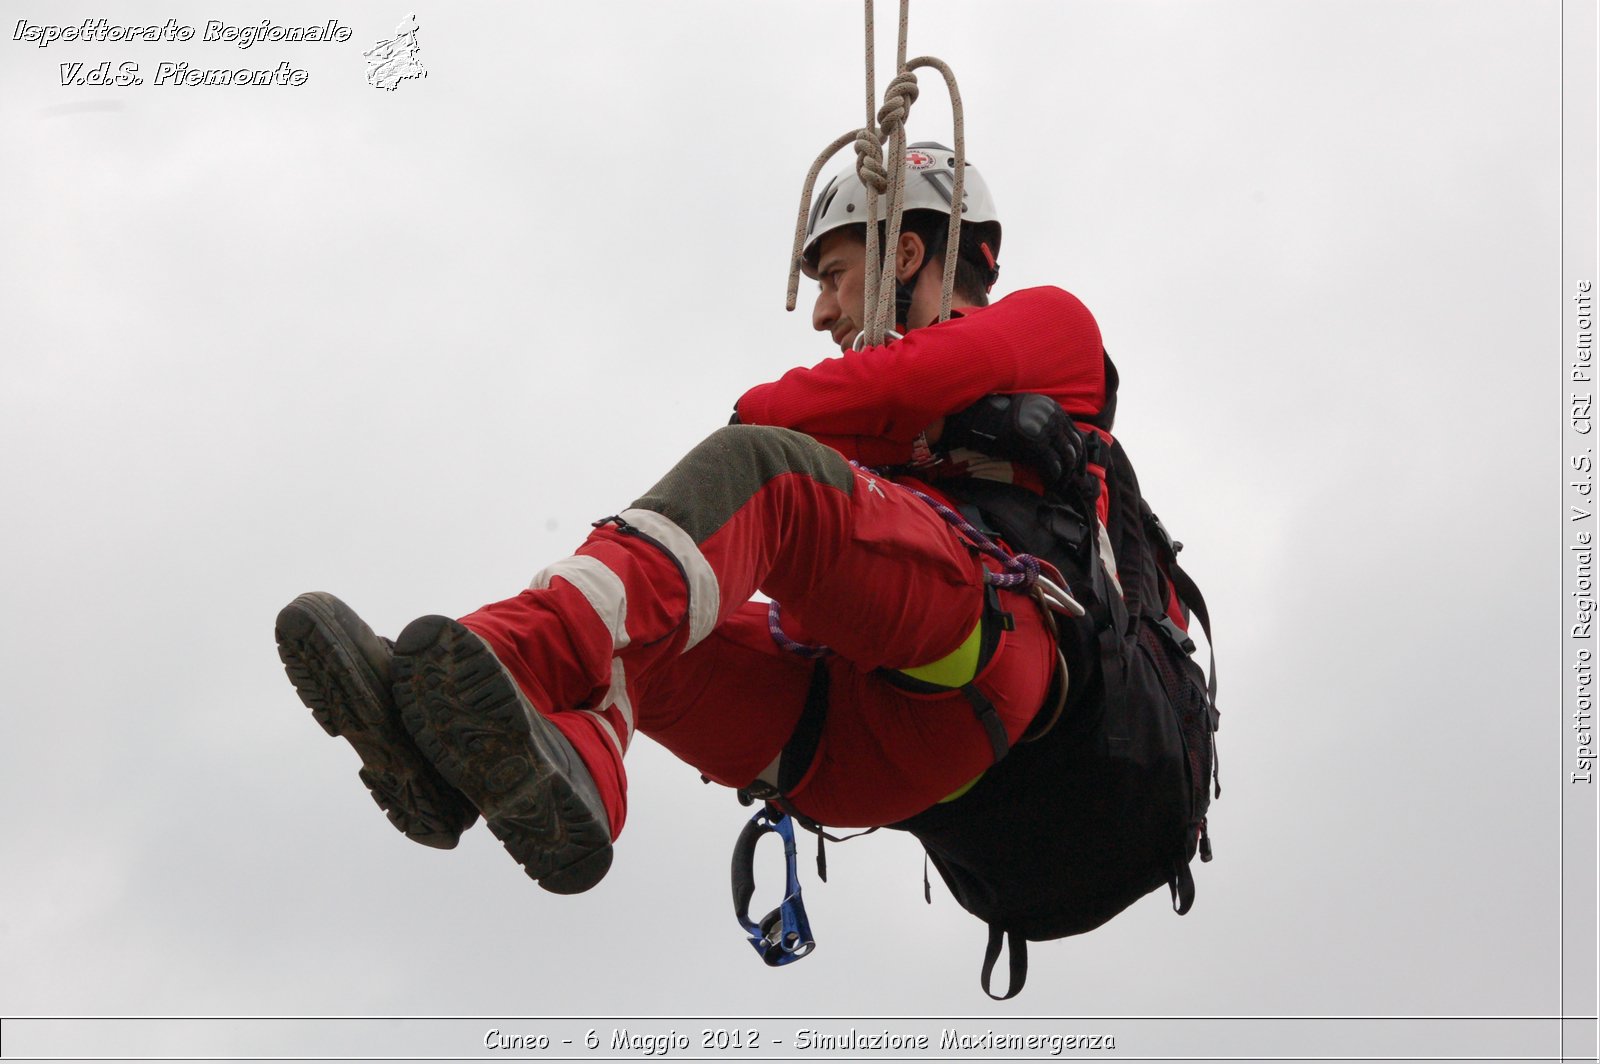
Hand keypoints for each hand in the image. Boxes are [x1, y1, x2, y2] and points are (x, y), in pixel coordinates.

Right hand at [940, 393, 1085, 492]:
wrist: (975, 418)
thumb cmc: (996, 420)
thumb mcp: (1026, 416)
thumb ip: (1044, 425)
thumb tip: (1059, 448)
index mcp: (1051, 407)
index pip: (1075, 434)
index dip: (1079, 455)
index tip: (1077, 469)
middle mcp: (1051, 415)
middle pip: (1074, 447)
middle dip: (1075, 468)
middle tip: (1072, 482)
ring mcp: (1043, 428)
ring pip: (1065, 458)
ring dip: (1065, 475)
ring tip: (1060, 485)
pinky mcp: (1033, 442)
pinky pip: (1051, 465)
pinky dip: (1054, 478)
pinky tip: (1050, 484)